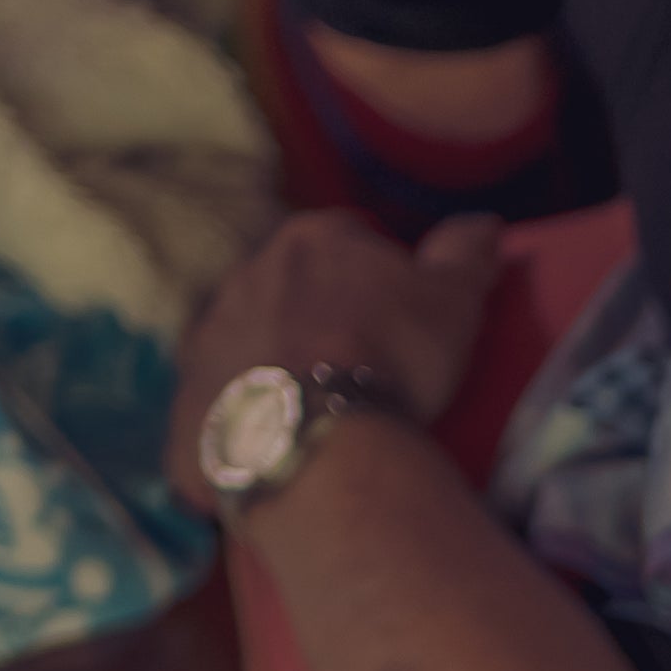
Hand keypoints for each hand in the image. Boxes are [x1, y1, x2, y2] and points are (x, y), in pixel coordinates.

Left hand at [170, 210, 502, 509]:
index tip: (394, 310)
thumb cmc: (391, 357)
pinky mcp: (187, 406)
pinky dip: (242, 422)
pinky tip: (275, 449)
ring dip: (270, 362)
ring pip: (243, 341)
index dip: (372, 270)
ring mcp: (206, 339)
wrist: (318, 440)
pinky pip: (216, 408)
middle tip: (354, 361)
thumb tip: (483, 221)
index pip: (345, 237)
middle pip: (285, 285)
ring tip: (312, 409)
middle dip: (312, 312)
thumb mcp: (453, 299)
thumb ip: (464, 254)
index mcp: (310, 240)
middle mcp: (245, 275)